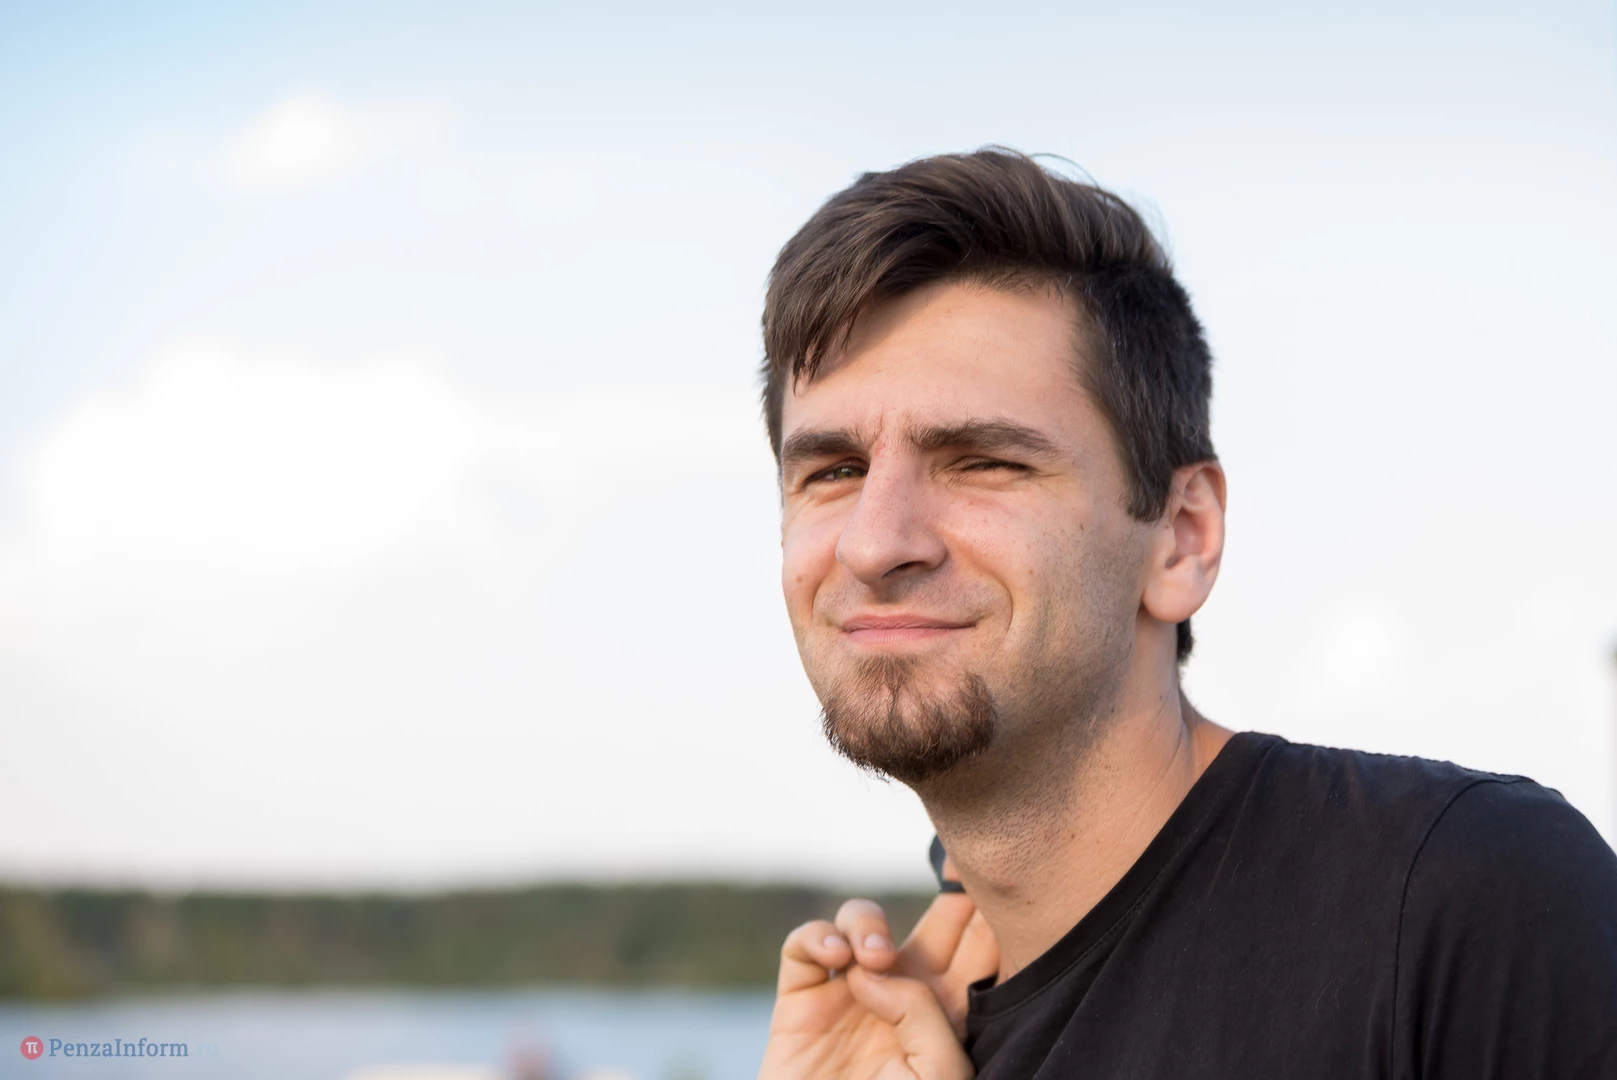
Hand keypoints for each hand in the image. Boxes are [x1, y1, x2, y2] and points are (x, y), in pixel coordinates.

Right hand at [758, 891, 999, 1079]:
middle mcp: (904, 996)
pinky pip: (806, 943)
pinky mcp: (800, 1000)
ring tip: (875, 959)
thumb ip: (924, 1013)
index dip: (989, 910)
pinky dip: (818, 936)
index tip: (995, 879)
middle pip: (934, 920)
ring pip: (865, 920)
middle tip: (953, 873)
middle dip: (944, 892)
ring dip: (871, 924)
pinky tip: (834, 958)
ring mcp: (849, 993)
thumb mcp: (937, 1077)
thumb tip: (878, 967)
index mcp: (949, 1016)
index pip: (980, 948)